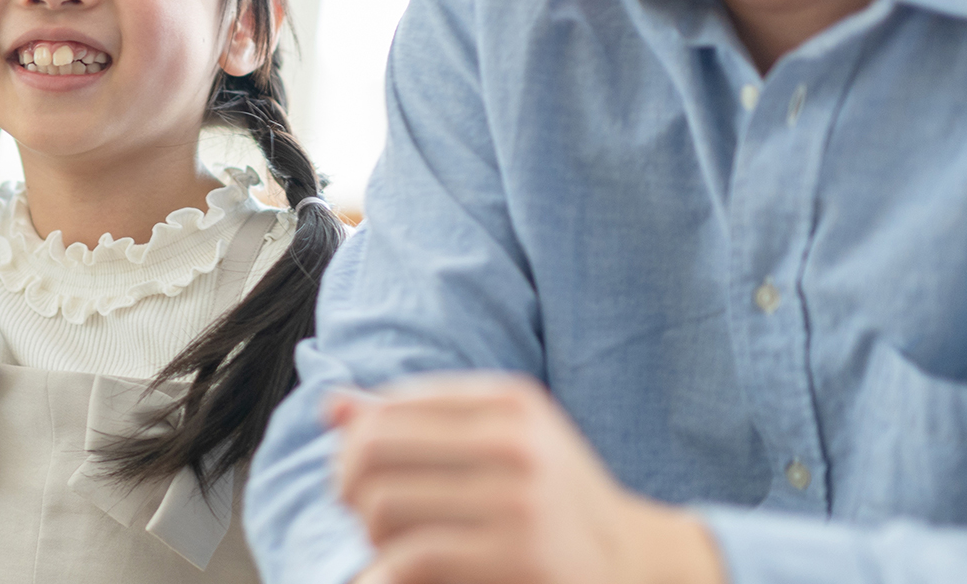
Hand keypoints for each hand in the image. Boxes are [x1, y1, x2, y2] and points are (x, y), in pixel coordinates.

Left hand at [329, 375, 725, 583]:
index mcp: (510, 401)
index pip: (390, 406)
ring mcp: (520, 501)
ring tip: (393, 549)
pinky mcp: (519, 558)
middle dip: (351, 488)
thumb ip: (415, 423)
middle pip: (373, 450)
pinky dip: (387, 572)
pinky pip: (411, 558)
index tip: (363, 478)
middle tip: (364, 516)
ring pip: (383, 506)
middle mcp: (516, 441)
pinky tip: (398, 577)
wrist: (636, 565)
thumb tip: (330, 406)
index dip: (357, 446)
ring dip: (371, 536)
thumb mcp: (498, 445)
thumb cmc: (552, 504)